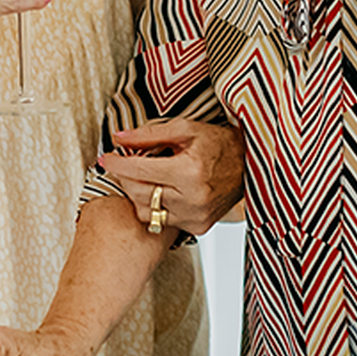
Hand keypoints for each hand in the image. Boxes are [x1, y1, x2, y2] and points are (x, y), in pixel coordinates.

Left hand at [95, 118, 245, 236]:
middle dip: (125, 178)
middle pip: (139, 193)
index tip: (106, 157)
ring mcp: (196, 216)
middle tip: (124, 164)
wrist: (249, 165)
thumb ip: (149, 135)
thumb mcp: (185, 128)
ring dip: (138, 194)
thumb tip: (119, 138)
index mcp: (189, 170)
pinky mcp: (198, 226)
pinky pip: (162, 221)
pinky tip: (163, 191)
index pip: (139, 170)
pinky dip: (156, 207)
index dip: (117, 163)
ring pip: (147, 211)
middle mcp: (193, 197)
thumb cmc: (219, 143)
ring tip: (144, 177)